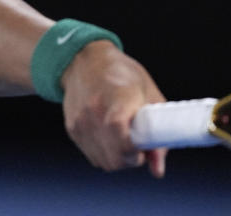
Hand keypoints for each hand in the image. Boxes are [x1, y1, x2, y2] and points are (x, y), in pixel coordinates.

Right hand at [60, 40, 167, 176]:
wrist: (84, 60)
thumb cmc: (121, 73)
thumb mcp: (148, 94)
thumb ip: (156, 131)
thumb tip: (158, 169)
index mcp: (118, 100)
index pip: (124, 139)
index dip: (137, 151)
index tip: (145, 147)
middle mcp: (95, 112)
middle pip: (115, 158)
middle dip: (131, 159)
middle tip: (138, 145)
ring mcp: (81, 122)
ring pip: (104, 162)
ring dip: (118, 158)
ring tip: (124, 139)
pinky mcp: (72, 129)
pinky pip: (92, 155)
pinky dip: (105, 153)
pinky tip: (110, 137)